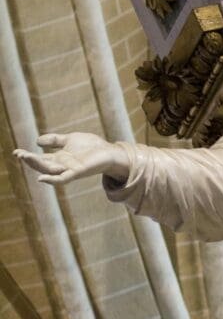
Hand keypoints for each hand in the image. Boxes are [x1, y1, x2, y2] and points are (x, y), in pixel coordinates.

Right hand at [14, 132, 129, 184]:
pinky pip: (62, 179)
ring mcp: (69, 170)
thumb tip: (37, 141)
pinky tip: (41, 178)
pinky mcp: (77, 173)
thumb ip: (55, 140)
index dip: (28, 156)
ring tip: (26, 158)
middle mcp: (62, 165)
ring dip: (37, 166)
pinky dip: (51, 179)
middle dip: (30, 160)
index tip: (16, 151)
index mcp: (59, 158)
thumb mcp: (70, 139)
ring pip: (49, 170)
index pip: (40, 158)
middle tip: (19, 154)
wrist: (110, 152)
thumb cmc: (92, 146)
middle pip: (42, 165)